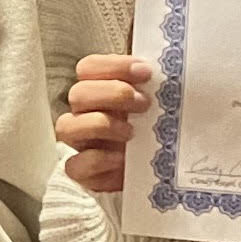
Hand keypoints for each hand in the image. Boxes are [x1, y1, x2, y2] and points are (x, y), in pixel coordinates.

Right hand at [59, 52, 152, 196]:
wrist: (161, 175)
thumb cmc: (158, 134)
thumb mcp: (162, 107)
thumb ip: (159, 88)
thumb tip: (174, 72)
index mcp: (99, 91)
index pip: (89, 68)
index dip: (114, 66)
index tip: (146, 72)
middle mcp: (84, 114)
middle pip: (78, 93)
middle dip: (113, 94)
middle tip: (144, 103)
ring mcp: (80, 144)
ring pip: (67, 126)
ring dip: (101, 124)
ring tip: (131, 132)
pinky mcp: (82, 173)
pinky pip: (74, 165)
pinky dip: (97, 159)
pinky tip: (121, 159)